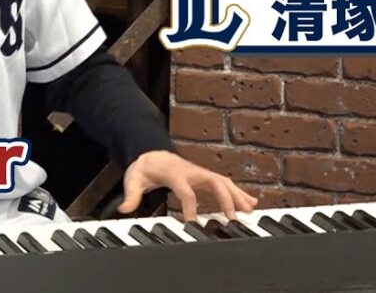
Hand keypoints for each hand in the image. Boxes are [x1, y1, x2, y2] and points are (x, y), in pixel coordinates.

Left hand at [118, 150, 257, 221]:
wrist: (150, 152)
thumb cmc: (145, 167)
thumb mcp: (133, 178)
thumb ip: (130, 194)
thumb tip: (124, 208)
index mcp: (175, 173)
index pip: (186, 191)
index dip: (190, 207)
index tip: (193, 224)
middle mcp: (192, 171)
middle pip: (214, 182)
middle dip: (225, 199)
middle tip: (233, 217)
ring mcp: (201, 173)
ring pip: (224, 182)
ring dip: (238, 195)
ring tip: (250, 211)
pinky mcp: (205, 177)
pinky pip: (225, 184)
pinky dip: (239, 192)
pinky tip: (251, 202)